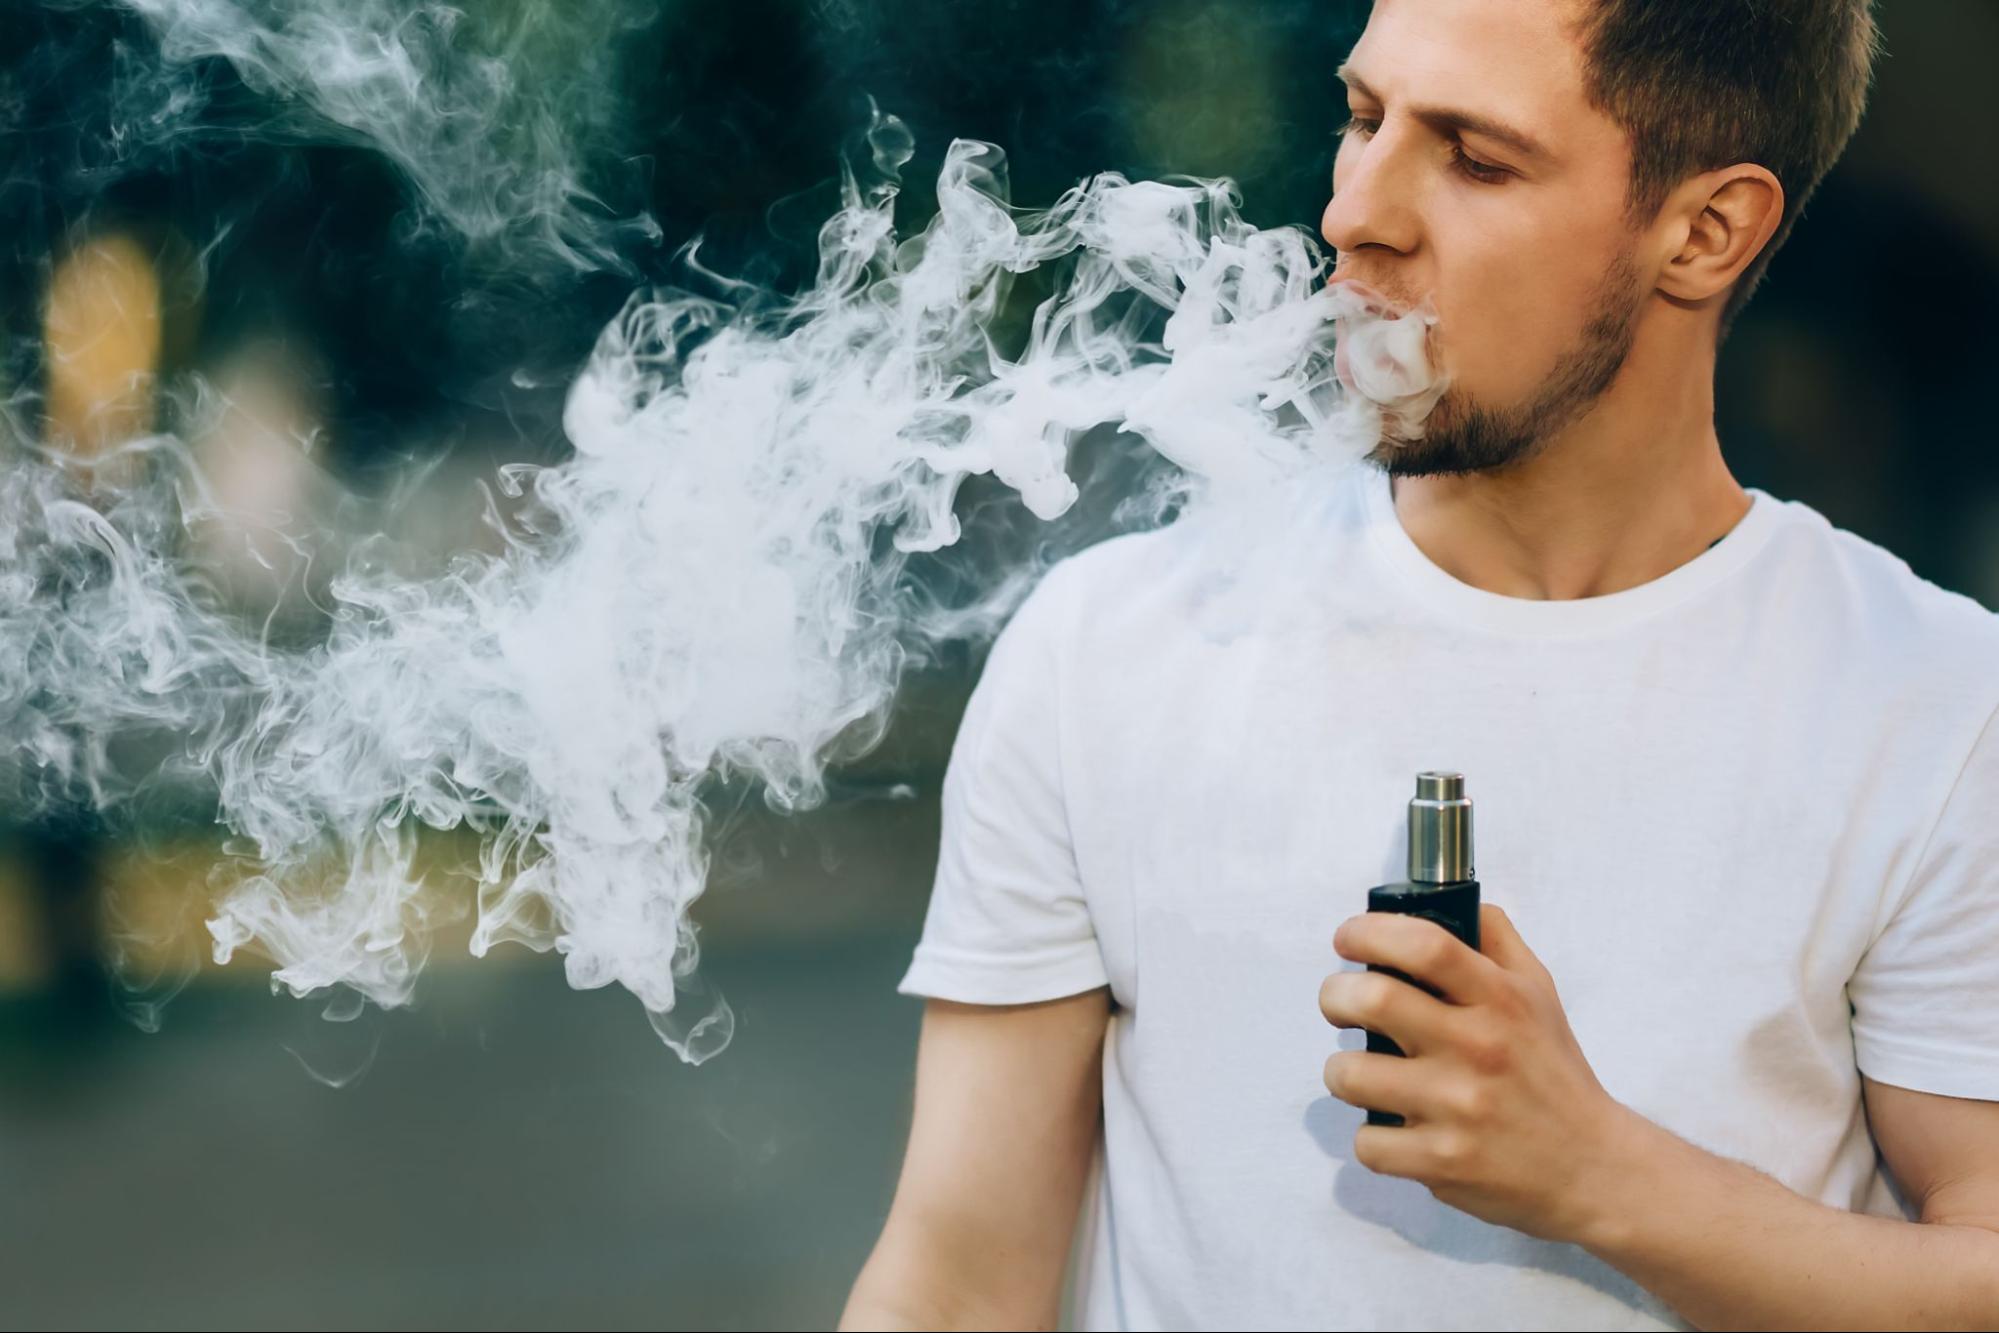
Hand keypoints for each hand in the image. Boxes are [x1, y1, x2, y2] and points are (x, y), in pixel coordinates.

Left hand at [1318, 903, 1650, 1244]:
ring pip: (1350, 1075)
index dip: (1370, 932)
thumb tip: (1454, 900)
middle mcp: (1478, 1048)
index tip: (1348, 939)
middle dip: (1334, 997)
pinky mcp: (1442, 1162)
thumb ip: (1496, 940)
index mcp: (1499, 1000)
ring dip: (1343, 1072)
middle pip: (1371, 1000)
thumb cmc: (1553, 1073)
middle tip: (1339, 1005)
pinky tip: (1396, 1130)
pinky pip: (1367, 1142)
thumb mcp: (1540, 993)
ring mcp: (1457, 1108)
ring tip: (1366, 1074)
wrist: (1593, 1167)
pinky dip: (1371, 1138)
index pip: (1424, 945)